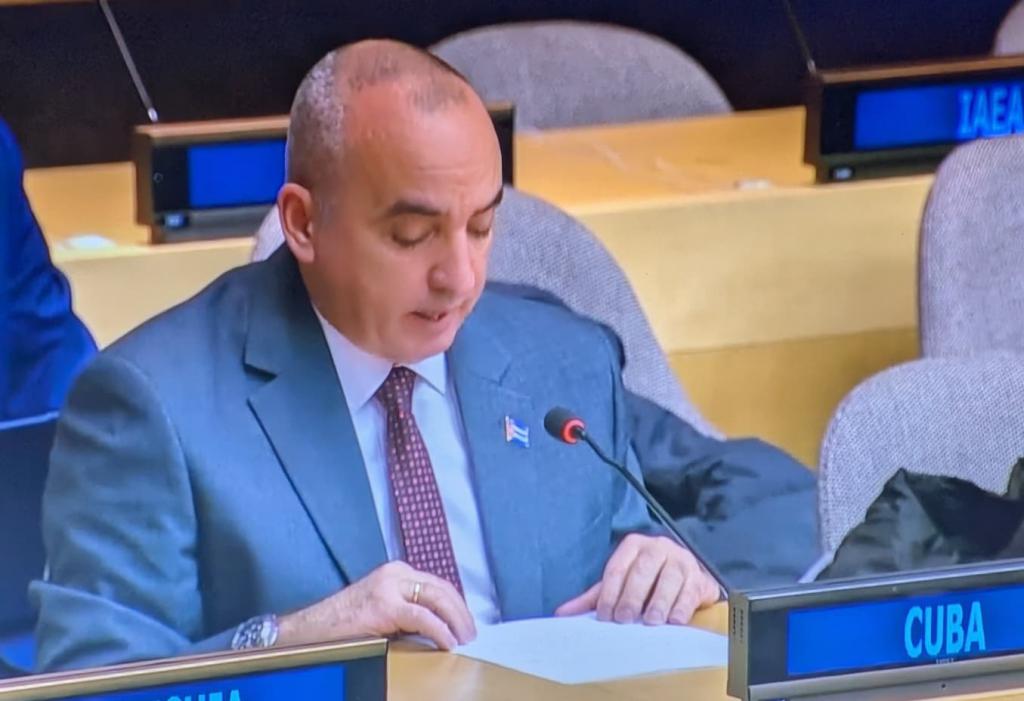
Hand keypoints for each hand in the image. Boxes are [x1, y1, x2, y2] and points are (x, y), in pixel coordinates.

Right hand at [276, 561, 475, 650]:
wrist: (309, 630)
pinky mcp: (384, 607)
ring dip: (456, 620)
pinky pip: (422, 618)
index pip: (437, 584)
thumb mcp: (382, 608)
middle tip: (471, 632)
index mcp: (395, 572)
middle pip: (441, 588)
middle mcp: (395, 573)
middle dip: (461, 611)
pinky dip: (440, 630)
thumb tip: (439, 625)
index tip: (466, 621)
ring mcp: (389, 587)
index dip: (456, 603)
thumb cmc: (344, 624)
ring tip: (464, 638)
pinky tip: (447, 642)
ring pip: (437, 599)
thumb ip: (407, 609)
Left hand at [554, 533, 718, 625]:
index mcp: (633, 546)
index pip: (618, 568)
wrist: (687, 578)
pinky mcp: (698, 576)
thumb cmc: (648, 581)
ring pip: (668, 579)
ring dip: (658, 602)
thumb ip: (595, 597)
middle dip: (632, 596)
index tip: (605, 615)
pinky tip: (673, 621)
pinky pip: (689, 591)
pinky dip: (680, 607)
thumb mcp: (620, 584)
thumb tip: (562, 614)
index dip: (610, 592)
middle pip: (643, 571)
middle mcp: (658, 547)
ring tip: (650, 621)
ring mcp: (680, 560)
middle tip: (624, 619)